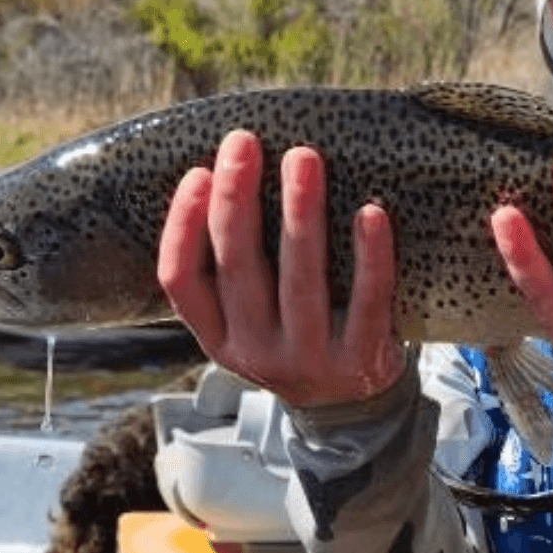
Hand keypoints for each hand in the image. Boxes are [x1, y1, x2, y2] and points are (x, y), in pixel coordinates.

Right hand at [157, 131, 406, 407]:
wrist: (354, 411)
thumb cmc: (298, 338)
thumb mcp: (251, 322)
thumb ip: (235, 272)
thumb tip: (225, 175)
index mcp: (218, 338)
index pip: (181, 281)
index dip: (183, 225)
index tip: (196, 171)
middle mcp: (255, 352)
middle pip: (238, 267)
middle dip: (237, 198)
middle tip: (244, 141)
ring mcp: (309, 359)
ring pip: (300, 279)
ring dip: (300, 213)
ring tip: (302, 157)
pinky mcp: (362, 359)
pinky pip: (367, 300)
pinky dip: (370, 255)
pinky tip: (371, 211)